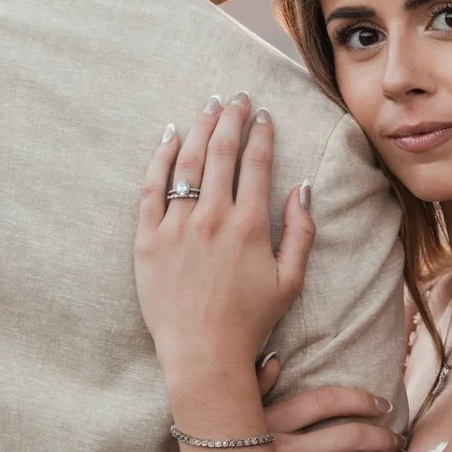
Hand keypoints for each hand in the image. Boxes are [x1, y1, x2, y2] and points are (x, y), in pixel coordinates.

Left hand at [136, 94, 314, 388]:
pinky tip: (170, 137)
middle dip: (230, 117)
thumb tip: (303, 187)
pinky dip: (161, 157)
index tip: (263, 115)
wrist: (202, 354)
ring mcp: (177, 227)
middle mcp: (212, 219)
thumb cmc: (249, 321)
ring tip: (208, 107)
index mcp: (250, 227)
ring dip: (199, 128)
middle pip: (220, 152)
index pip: (255, 163)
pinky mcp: (147, 239)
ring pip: (187, 162)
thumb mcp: (290, 280)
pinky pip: (152, 187)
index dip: (260, 133)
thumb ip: (301, 230)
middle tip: (236, 97)